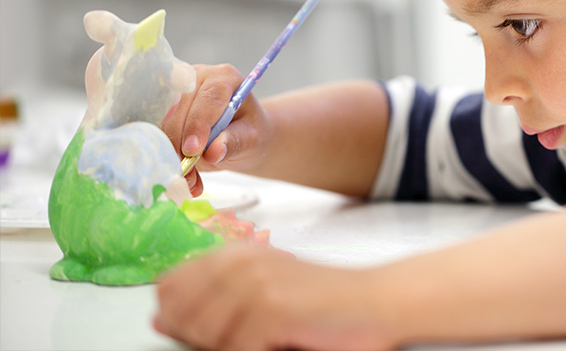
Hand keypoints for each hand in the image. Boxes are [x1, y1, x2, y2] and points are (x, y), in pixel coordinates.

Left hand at [154, 246, 398, 350]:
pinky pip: (234, 350)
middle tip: (250, 336)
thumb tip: (157, 315)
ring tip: (268, 338)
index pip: (168, 286)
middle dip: (200, 339)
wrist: (377, 303)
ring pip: (205, 337)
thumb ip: (209, 305)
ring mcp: (254, 285)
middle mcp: (238, 263)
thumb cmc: (323, 306)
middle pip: (180, 315)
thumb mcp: (261, 297)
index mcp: (233, 254)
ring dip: (230, 348)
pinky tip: (280, 342)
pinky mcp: (271, 310)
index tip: (207, 330)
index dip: (177, 317)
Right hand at [161, 64, 273, 195]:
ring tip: (188, 180)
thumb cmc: (249, 131)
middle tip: (187, 174)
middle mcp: (196, 78)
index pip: (209, 98)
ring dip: (170, 153)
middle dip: (180, 144)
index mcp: (224, 78)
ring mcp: (175, 91)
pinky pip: (155, 131)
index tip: (193, 150)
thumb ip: (234, 142)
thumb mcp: (251, 138)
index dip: (198, 124)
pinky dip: (164, 154)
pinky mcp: (160, 108)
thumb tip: (213, 152)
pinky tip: (179, 173)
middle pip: (180, 109)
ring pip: (163, 122)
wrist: (240, 134)